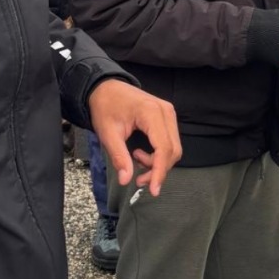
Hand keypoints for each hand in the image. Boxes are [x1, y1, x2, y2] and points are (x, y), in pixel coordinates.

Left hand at [89, 79, 181, 196]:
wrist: (106, 88)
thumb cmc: (106, 107)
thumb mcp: (108, 133)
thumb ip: (119, 157)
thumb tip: (126, 180)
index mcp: (151, 113)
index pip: (163, 148)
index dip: (159, 171)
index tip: (153, 190)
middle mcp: (165, 111)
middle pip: (172, 150)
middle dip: (158, 170)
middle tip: (138, 179)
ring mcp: (168, 113)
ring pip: (173, 148)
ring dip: (158, 163)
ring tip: (136, 162)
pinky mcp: (167, 117)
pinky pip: (170, 142)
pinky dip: (159, 155)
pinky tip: (142, 154)